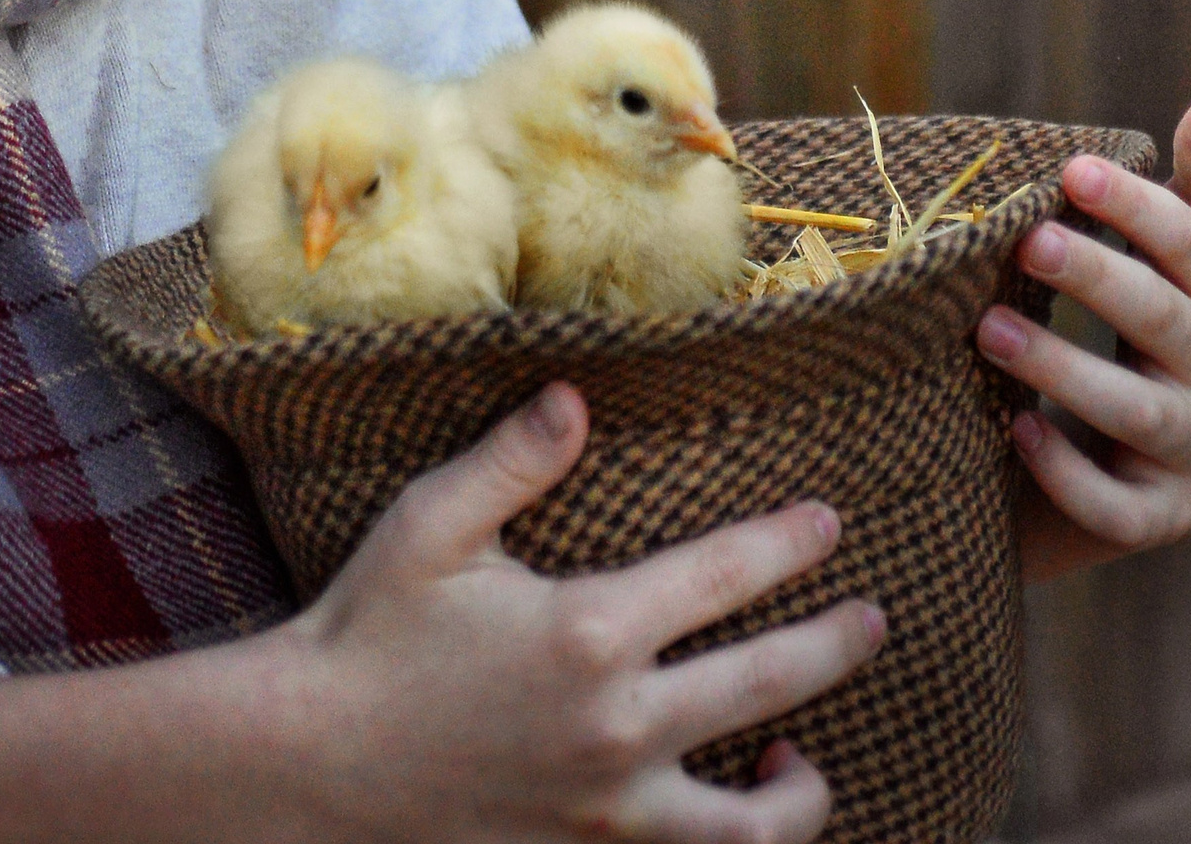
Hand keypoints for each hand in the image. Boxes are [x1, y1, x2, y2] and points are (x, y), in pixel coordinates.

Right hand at [0, 382, 885, 842]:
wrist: (317, 761)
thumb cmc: (371, 628)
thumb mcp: (432, 524)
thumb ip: (514, 458)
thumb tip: (579, 393)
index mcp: (588, 630)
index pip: (723, 576)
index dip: (787, 543)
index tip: (830, 519)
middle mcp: (618, 724)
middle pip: (766, 684)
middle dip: (833, 645)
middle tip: (874, 618)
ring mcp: (610, 804)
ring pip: (752, 817)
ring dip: (802, 785)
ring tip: (809, 755)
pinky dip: (737, 842)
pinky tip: (730, 806)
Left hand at [973, 95, 1190, 581]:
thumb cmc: (1178, 329)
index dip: (1137, 207)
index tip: (1072, 168)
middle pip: (1162, 321)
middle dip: (1097, 278)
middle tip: (1028, 237)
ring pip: (1136, 412)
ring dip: (1064, 371)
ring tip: (990, 329)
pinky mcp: (1155, 514)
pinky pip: (1117, 506)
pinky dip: (1070, 476)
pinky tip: (1017, 433)